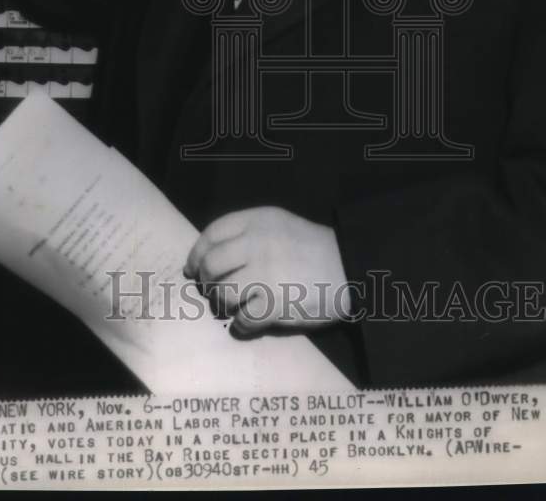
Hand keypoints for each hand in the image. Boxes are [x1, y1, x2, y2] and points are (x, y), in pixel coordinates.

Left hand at [184, 207, 348, 334]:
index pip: (212, 234)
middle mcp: (258, 242)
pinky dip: (242, 325)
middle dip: (206, 281)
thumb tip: (208, 257)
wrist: (352, 267)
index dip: (197, 253)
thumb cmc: (314, 249)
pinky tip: (251, 322)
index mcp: (258, 220)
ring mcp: (265, 272)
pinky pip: (242, 319)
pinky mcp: (275, 303)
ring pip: (222, 293)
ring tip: (235, 307)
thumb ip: (248, 234)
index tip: (194, 268)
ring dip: (223, 304)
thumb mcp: (280, 226)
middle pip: (210, 264)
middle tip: (214, 291)